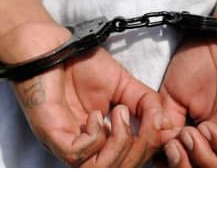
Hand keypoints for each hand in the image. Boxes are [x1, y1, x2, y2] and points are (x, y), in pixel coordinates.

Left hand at [0, 21, 168, 166]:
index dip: (150, 149)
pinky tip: (96, 115)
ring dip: (120, 144)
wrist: (50, 45)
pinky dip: (95, 138)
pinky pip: (77, 155)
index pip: (130, 163)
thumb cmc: (80, 64)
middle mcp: (82, 148)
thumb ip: (146, 104)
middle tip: (146, 119)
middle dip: (141, 148)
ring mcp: (65, 143)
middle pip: (118, 171)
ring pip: (99, 170)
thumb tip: (167, 124)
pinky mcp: (51, 134)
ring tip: (120, 112)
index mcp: (99, 141)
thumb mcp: (124, 85)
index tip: (162, 125)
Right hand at [159, 13, 216, 166]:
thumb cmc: (202, 57)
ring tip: (187, 138)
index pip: (199, 167)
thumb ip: (167, 125)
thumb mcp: (173, 97)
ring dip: (205, 161)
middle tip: (172, 149)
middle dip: (189, 169)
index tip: (161, 151)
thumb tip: (158, 152)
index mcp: (212, 136)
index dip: (179, 167)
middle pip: (216, 174)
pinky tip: (205, 128)